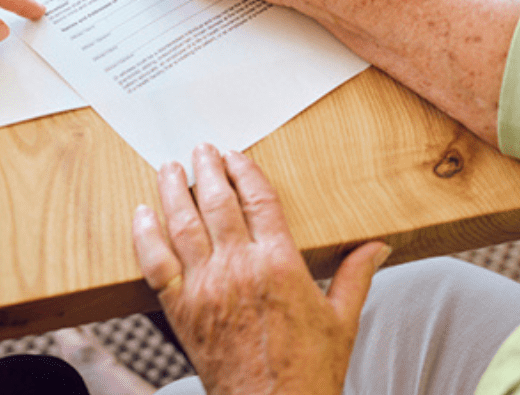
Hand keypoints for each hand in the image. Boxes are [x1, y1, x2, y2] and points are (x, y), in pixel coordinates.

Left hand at [132, 144, 390, 394]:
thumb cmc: (310, 371)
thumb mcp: (342, 320)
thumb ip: (355, 275)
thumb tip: (378, 244)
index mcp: (280, 264)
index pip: (259, 200)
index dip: (245, 171)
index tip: (235, 155)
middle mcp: (239, 268)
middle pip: (218, 203)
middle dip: (208, 170)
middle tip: (201, 149)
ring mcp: (205, 287)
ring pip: (183, 224)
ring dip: (174, 190)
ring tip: (170, 167)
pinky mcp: (180, 309)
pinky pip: (155, 262)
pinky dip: (145, 234)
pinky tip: (141, 213)